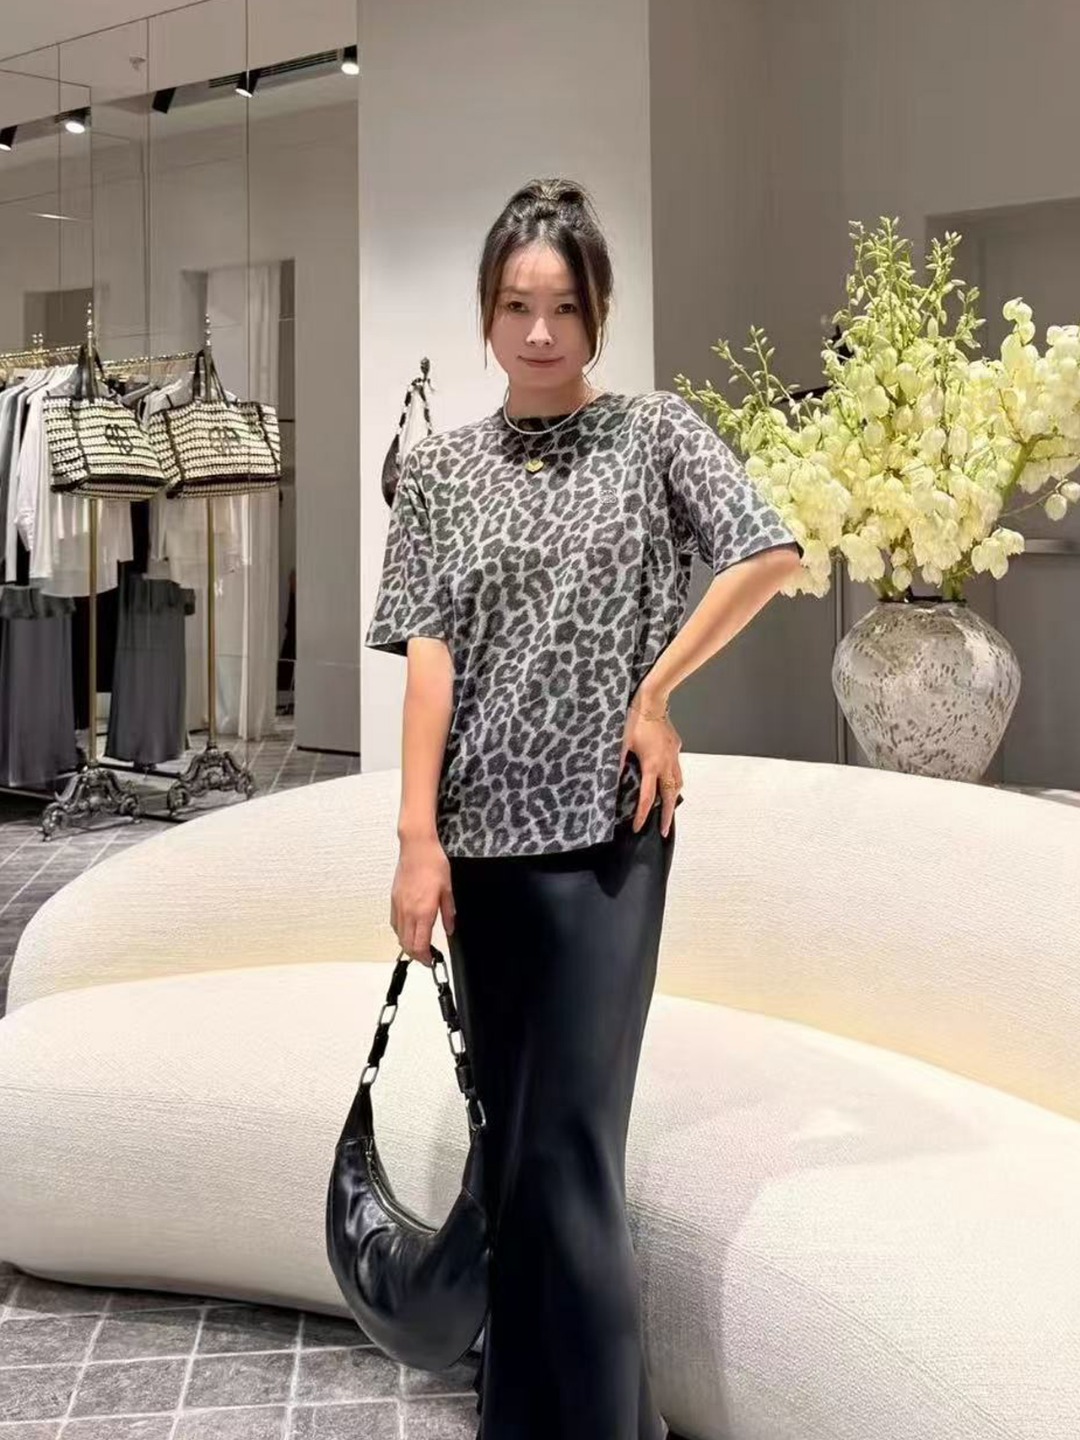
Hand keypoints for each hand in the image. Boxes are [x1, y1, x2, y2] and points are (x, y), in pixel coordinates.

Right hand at [391, 833, 455, 967]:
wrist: (417, 848)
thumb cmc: (433, 864)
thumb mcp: (447, 890)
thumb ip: (448, 913)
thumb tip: (450, 929)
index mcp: (423, 911)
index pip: (420, 945)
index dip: (425, 958)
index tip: (431, 961)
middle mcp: (408, 912)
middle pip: (407, 945)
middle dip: (416, 956)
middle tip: (427, 957)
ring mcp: (399, 906)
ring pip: (399, 936)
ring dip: (408, 945)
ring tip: (419, 946)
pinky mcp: (394, 900)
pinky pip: (395, 924)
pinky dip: (401, 933)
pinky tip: (409, 930)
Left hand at [619, 702, 682, 837]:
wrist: (652, 701)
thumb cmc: (634, 720)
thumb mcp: (620, 743)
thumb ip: (616, 762)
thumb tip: (608, 779)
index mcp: (651, 765)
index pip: (648, 797)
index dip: (643, 815)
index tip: (638, 827)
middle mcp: (666, 763)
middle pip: (670, 796)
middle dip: (667, 815)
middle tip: (663, 830)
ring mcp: (673, 755)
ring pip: (678, 783)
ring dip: (674, 798)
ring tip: (669, 810)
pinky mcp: (676, 747)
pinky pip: (678, 769)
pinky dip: (675, 780)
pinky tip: (669, 782)